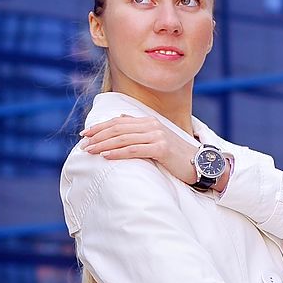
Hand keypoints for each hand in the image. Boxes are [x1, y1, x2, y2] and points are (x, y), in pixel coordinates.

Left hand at [79, 115, 201, 185]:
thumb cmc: (176, 154)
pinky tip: (106, 156)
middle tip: (83, 145)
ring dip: (103, 145)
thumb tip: (121, 119)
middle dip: (98, 136)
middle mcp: (152, 125)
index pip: (118, 121)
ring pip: (123, 139)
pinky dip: (118, 153)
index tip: (85, 134)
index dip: (100, 127)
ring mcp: (157, 135)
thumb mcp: (157, 138)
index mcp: (149, 121)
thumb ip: (139, 129)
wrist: (200, 163)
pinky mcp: (161, 148)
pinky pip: (134, 150)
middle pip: (118, 128)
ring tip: (90, 151)